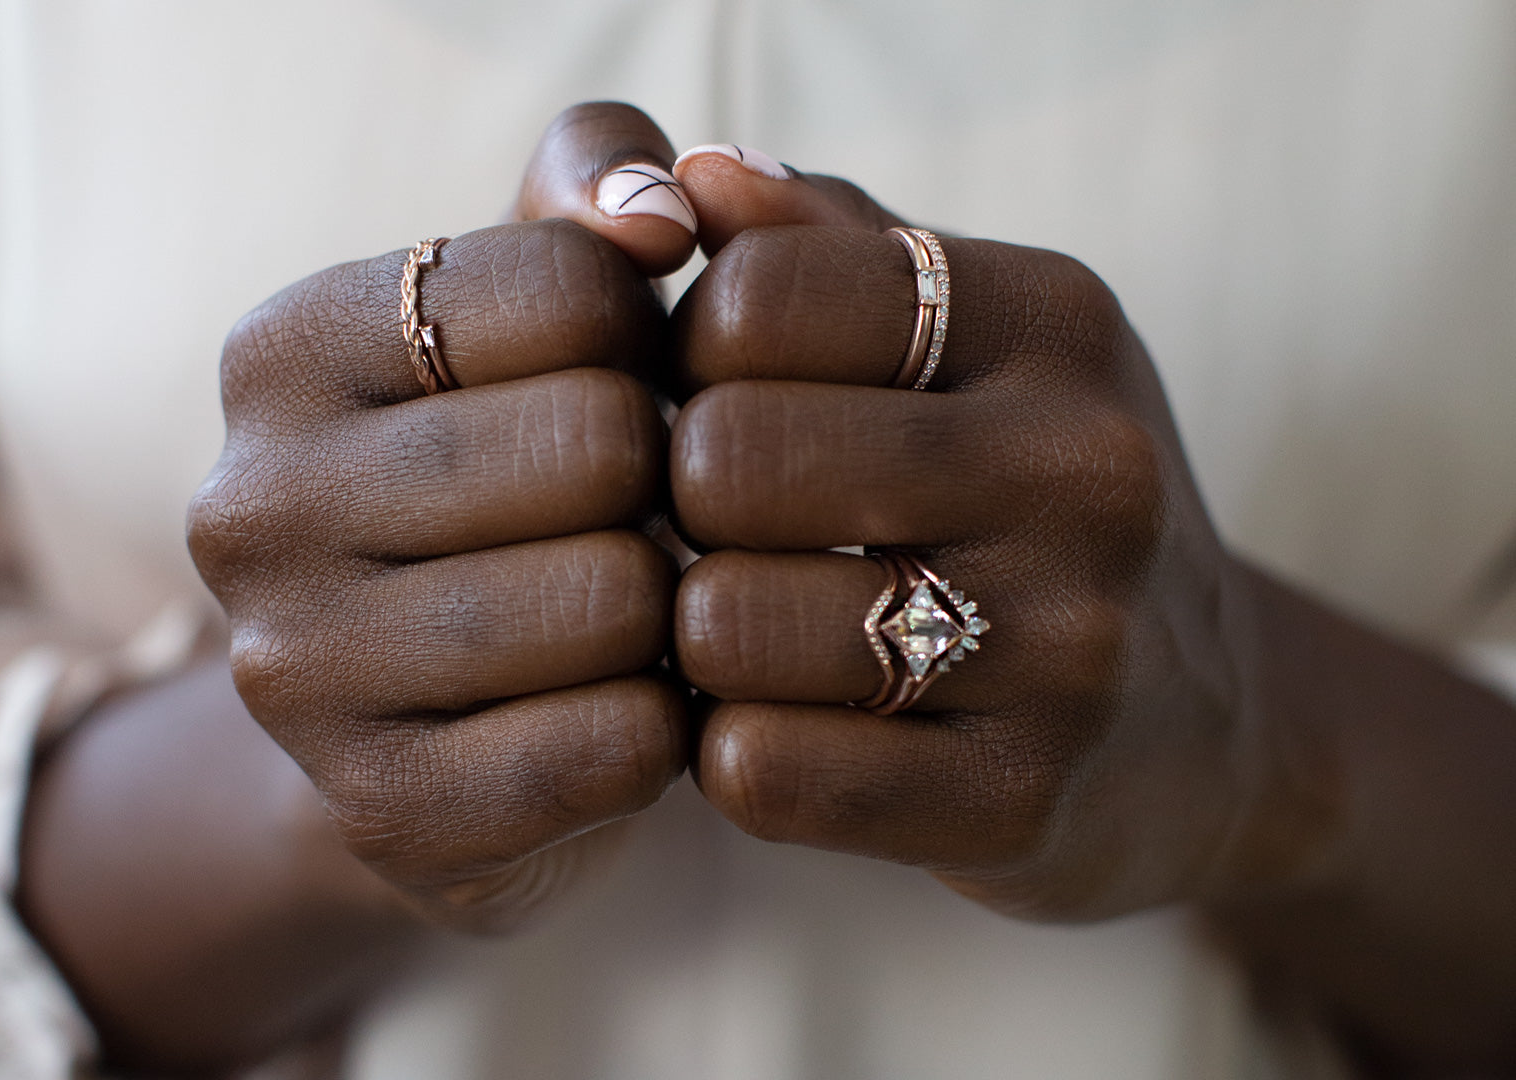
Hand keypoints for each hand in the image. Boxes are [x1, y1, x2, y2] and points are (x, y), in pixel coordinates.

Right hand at [189, 106, 700, 930]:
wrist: (430, 723)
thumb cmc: (505, 481)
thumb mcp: (527, 312)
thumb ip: (589, 194)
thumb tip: (661, 208)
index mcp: (281, 352)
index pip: (572, 290)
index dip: (652, 344)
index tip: (622, 388)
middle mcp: (251, 507)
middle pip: (601, 444)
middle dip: (665, 483)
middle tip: (636, 517)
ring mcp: (296, 674)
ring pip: (617, 600)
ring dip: (671, 611)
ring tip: (630, 611)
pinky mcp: (382, 812)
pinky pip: (617, 745)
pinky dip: (665, 725)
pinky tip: (624, 709)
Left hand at [667, 146, 1265, 917]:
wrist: (1202, 728)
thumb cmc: (1035, 505)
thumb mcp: (978, 342)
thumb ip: (830, 245)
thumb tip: (690, 178)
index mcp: (1055, 321)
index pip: (757, 294)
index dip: (689, 353)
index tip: (721, 397)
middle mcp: (1084, 471)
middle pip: (728, 458)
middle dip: (685, 501)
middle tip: (717, 528)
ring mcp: (1070, 647)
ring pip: (727, 624)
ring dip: (697, 636)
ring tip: (744, 626)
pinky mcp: (1023, 802)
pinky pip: (765, 772)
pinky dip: (729, 751)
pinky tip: (775, 725)